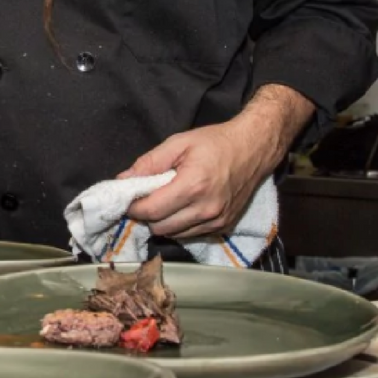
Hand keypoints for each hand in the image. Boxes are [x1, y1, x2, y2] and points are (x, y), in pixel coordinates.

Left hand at [120, 86, 314, 238]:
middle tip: (148, 198)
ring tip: (167, 201)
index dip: (134, 207)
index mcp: (192, 186)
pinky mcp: (223, 226)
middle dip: (148, 215)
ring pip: (174, 235)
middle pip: (160, 228)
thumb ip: (149, 163)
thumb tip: (123, 180)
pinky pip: (191, 234)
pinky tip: (185, 207)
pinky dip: (181, 225)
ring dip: (164, 222)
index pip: (151, 211)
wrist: (253, 149)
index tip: (129, 198)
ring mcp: (216, 221)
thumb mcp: (179, 143)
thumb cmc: (216, 142)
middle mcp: (205, 209)